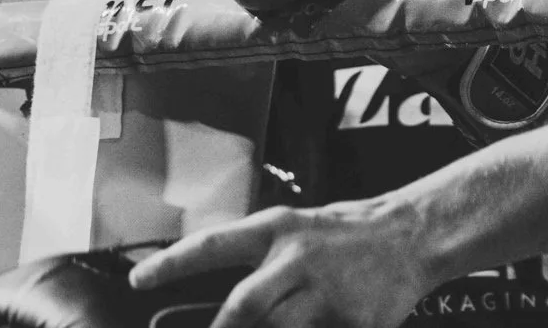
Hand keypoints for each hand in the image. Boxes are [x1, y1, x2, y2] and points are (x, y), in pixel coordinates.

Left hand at [128, 199, 435, 327]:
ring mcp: (325, 292)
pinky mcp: (352, 320)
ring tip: (273, 325)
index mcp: (277, 230)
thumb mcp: (296, 234)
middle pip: (243, 305)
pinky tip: (309, 327)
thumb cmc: (344, 237)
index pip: (213, 245)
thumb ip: (258, 266)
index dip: (172, 264)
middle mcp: (297, 258)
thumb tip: (211, 309)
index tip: (138, 281)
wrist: (410, 235)